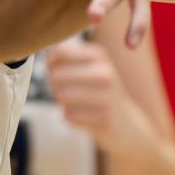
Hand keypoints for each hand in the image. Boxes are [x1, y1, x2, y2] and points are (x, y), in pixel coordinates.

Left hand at [47, 39, 149, 153]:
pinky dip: (72, 117)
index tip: (56, 68)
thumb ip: (64, 58)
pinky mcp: (103, 120)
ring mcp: (106, 98)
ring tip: (77, 102)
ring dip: (63, 102)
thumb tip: (48, 59)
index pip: (60, 52)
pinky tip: (86, 116)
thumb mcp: (88, 66)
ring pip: (61, 96)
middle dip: (55, 85)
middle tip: (67, 88)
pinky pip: (68, 116)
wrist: (127, 123)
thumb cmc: (98, 91)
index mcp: (99, 55)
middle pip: (56, 76)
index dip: (51, 62)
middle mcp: (105, 73)